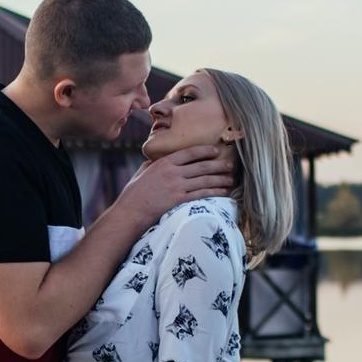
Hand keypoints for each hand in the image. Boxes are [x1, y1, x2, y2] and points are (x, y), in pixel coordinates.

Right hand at [116, 143, 233, 222]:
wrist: (130, 211)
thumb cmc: (134, 193)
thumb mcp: (143, 172)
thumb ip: (154, 165)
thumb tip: (159, 160)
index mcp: (164, 163)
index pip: (189, 153)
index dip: (205, 150)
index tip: (215, 150)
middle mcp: (172, 172)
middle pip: (201, 166)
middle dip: (218, 165)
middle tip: (230, 164)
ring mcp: (177, 186)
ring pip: (204, 180)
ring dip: (220, 179)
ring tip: (231, 178)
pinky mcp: (179, 200)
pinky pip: (201, 194)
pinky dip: (214, 192)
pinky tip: (223, 191)